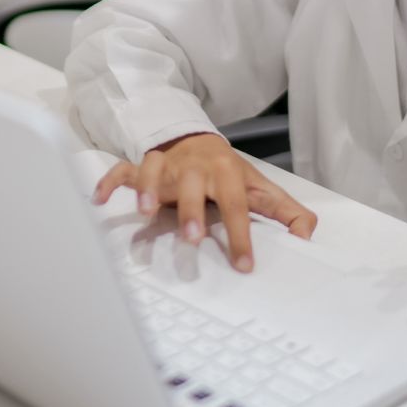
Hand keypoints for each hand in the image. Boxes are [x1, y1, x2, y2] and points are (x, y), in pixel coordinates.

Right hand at [91, 133, 317, 272]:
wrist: (200, 142)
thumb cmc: (230, 174)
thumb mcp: (261, 190)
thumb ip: (287, 214)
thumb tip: (308, 236)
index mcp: (227, 172)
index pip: (236, 204)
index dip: (241, 234)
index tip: (244, 265)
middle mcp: (195, 166)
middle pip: (193, 183)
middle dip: (191, 210)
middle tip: (192, 238)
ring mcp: (168, 165)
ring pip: (154, 170)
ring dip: (148, 189)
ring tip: (144, 213)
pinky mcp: (144, 168)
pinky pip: (123, 170)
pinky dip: (109, 182)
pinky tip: (98, 200)